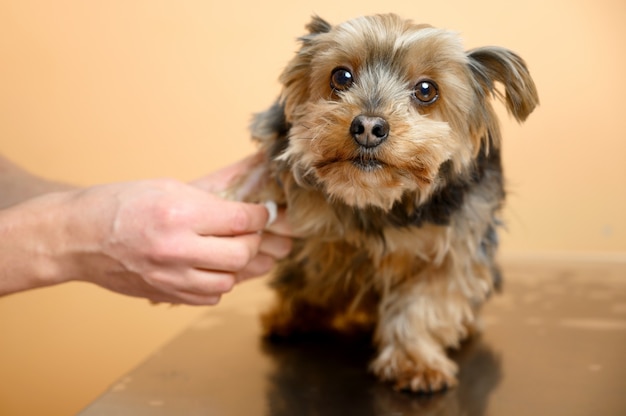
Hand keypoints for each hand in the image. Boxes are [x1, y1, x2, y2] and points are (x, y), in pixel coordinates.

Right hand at [66, 179, 291, 304]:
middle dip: (253, 241)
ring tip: (227, 250)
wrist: (78, 237)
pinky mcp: (165, 294)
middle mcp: (177, 249)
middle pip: (241, 254)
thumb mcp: (167, 188)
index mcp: (179, 215)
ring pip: (228, 281)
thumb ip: (208, 202)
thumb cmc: (119, 205)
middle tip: (248, 232)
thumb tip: (244, 212)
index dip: (259, 216)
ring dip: (235, 265)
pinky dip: (217, 283)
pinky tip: (208, 268)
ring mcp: (170, 277)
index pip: (241, 220)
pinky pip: (209, 297)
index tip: (261, 213)